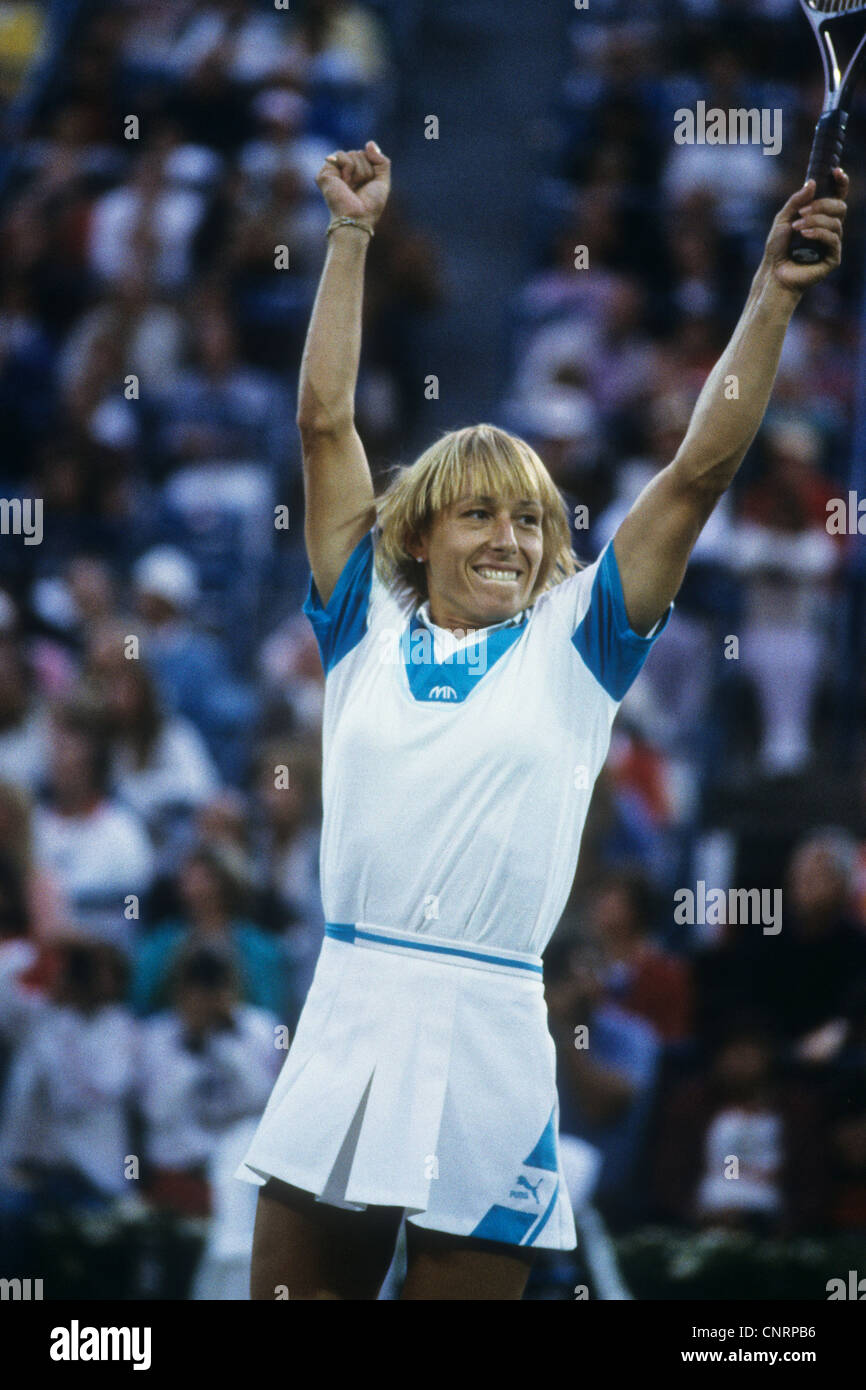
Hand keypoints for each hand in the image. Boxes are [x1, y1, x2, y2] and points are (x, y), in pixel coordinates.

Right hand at [315, 141, 390, 231]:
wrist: (359, 217)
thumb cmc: (370, 205)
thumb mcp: (382, 181)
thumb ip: (381, 160)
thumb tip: (369, 143)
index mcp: (354, 174)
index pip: (366, 156)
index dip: (372, 169)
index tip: (367, 186)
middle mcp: (342, 172)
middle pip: (359, 153)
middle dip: (366, 170)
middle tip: (359, 188)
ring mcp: (332, 172)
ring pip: (352, 154)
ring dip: (359, 171)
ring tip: (352, 187)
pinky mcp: (325, 173)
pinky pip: (342, 156)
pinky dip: (349, 168)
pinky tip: (344, 183)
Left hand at [763, 169, 848, 293]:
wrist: (773, 272)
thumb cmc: (778, 247)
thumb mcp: (783, 219)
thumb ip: (797, 201)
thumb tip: (812, 182)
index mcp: (822, 216)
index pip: (837, 196)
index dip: (840, 183)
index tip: (836, 171)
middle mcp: (830, 228)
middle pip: (840, 206)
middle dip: (821, 205)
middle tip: (802, 212)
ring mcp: (833, 243)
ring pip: (835, 222)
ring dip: (814, 221)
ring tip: (796, 228)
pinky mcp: (833, 258)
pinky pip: (832, 239)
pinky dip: (818, 233)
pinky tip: (804, 235)